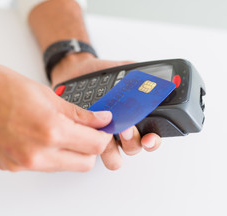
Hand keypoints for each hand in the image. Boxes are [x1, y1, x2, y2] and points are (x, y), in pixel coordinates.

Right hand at [0, 56, 112, 171]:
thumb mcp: (46, 94)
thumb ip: (78, 113)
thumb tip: (101, 120)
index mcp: (49, 131)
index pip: (94, 146)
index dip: (103, 135)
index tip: (103, 126)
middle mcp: (36, 154)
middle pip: (84, 163)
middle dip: (91, 147)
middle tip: (88, 129)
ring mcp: (21, 163)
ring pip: (64, 166)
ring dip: (72, 151)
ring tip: (64, 129)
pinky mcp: (10, 166)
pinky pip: (43, 166)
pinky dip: (51, 153)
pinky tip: (43, 134)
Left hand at [51, 53, 161, 169]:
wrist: (74, 72)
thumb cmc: (99, 73)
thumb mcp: (122, 68)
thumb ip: (139, 71)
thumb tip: (152, 74)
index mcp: (135, 116)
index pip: (152, 136)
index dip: (153, 141)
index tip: (149, 138)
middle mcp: (122, 130)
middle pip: (134, 148)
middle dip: (133, 141)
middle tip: (127, 129)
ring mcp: (103, 135)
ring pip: (114, 157)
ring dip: (113, 150)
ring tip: (108, 134)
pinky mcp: (85, 136)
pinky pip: (90, 150)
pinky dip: (90, 143)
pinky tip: (89, 129)